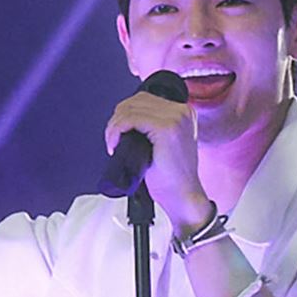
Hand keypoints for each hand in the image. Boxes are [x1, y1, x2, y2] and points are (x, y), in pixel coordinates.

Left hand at [104, 91, 213, 231]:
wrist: (183, 197)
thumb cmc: (171, 178)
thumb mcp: (162, 144)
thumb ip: (150, 127)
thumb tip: (122, 119)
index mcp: (183, 112)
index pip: (144, 99)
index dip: (124, 114)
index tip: (118, 133)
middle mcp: (182, 111)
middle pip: (135, 101)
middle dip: (117, 119)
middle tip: (113, 140)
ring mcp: (176, 118)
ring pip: (130, 109)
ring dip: (114, 126)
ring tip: (114, 144)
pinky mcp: (166, 128)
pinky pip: (130, 119)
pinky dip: (116, 130)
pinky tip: (115, 146)